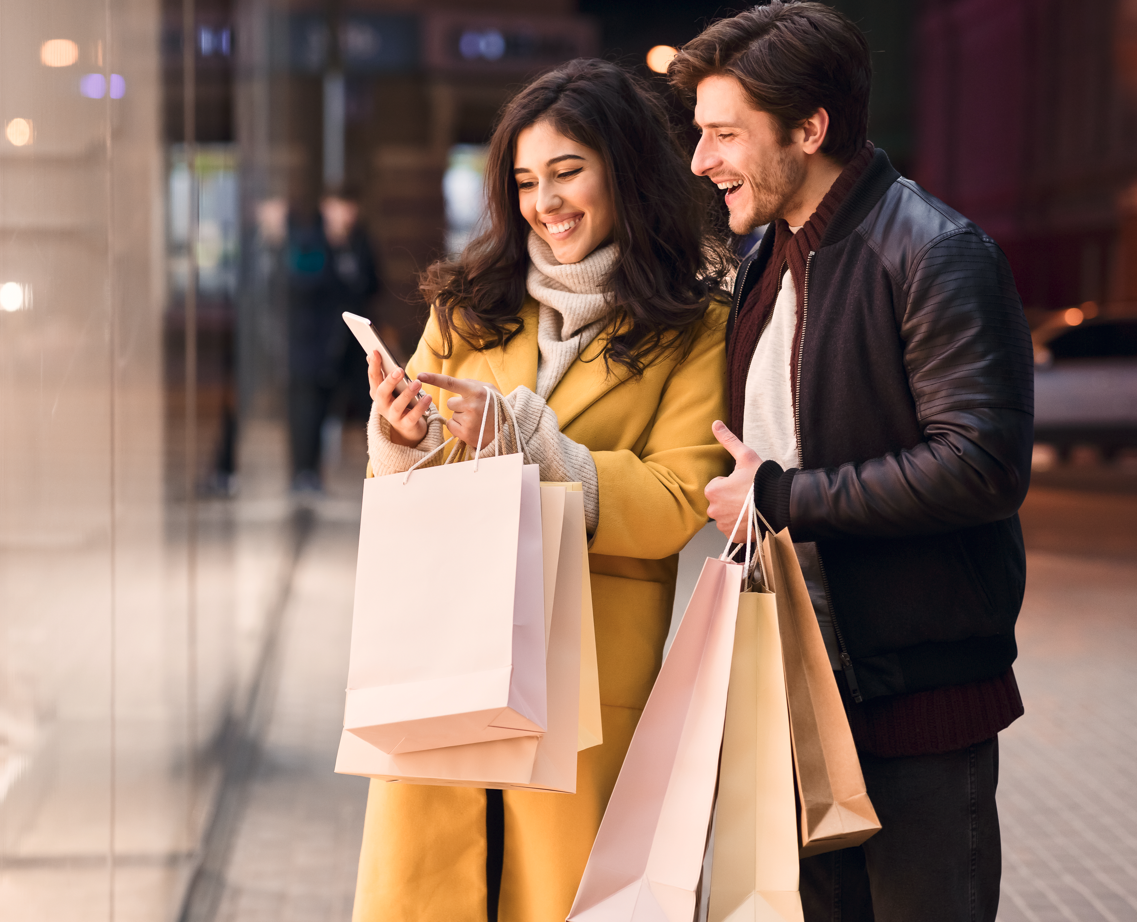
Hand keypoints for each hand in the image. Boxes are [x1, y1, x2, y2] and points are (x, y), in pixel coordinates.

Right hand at [368, 352, 432, 446]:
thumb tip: (372, 354)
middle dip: (390, 380)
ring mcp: (393, 416)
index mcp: (377, 393)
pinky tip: (428, 397)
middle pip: (382, 392)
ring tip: (418, 383)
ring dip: (407, 393)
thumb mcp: (392, 388)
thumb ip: (385, 374)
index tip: (376, 352)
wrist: (408, 428)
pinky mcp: (406, 425)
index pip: (373, 378)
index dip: (373, 365)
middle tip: (400, 369)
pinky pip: (412, 416)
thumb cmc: (400, 401)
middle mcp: (382, 405)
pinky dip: (420, 407)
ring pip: (398, 405)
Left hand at [416, 372, 498, 448]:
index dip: (434, 378)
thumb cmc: (496, 406)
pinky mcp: (465, 434)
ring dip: (460, 416)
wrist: (507, 430)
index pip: (450, 383)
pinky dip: (459, 426)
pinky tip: (471, 427)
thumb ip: (471, 383)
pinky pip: (452, 425)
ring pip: (452, 415)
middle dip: (459, 405)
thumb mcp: (489, 389)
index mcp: (476, 391)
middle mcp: (471, 405)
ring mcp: (468, 421)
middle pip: (450, 402)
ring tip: (476, 419)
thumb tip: (454, 382)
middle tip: (474, 409)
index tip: (420, 375)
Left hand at [705, 420, 762, 537]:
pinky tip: (753, 518)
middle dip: (731, 498)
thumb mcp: (746, 456)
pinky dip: (741, 525)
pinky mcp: (734, 537)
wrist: (780, 505)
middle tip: (748, 495)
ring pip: (726, 515)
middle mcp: (714, 510)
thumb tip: (715, 424)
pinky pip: (733, 529)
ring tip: (752, 506)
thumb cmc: (762, 481)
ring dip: (735, 512)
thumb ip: (728, 441)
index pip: (716, 485)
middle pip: (720, 501)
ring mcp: (724, 526)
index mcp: (713, 491)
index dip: (730, 482)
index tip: (743, 483)